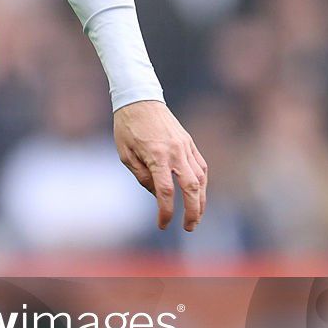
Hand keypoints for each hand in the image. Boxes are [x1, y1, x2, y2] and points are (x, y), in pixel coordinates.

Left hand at [113, 99, 207, 231]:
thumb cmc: (127, 127)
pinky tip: (199, 194)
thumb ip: (141, 176)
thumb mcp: (125, 154)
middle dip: (193, 211)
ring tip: (197, 216)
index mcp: (156, 156)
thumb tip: (156, 193)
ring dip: (201, 200)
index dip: (166, 211)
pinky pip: (201, 166)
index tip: (163, 224)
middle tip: (189, 227)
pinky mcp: (189, 142)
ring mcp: (185, 146)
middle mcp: (175, 152)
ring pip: (201, 178)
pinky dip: (202, 183)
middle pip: (191, 187)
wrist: (140, 99)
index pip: (165, 191)